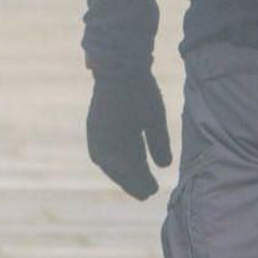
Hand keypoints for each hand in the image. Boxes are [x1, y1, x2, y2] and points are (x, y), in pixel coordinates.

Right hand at [87, 70, 171, 199]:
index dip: (143, 184)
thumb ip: (158, 143)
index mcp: (117, 146)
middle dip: (133, 181)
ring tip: (137, 177)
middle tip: (149, 190)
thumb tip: (163, 167)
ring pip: (110, 165)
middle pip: (119, 173)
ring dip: (123, 172)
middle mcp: (101, 147)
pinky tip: (123, 160)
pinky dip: (115, 160)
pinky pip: (104, 154)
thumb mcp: (154, 118)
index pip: (131, 176)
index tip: (154, 190)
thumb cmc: (139, 92)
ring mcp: (95, 137)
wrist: (116, 66)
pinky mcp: (94, 129)